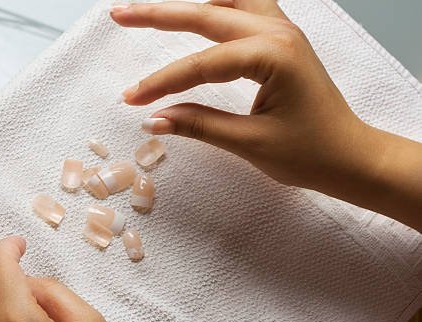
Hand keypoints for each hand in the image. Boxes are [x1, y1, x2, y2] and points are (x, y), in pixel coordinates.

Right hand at [111, 1, 421, 230]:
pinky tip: (198, 9)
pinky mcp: (281, 41)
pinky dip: (216, 7)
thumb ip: (199, 125)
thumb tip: (154, 120)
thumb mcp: (250, 143)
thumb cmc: (310, 153)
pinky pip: (244, 9)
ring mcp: (282, 32)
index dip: (162, 82)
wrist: (351, 156)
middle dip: (160, 15)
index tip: (132, 100)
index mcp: (273, 55)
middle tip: (120, 14)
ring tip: (151, 9)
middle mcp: (278, 33)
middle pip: (208, 14)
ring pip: (226, 3)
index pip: (202, 64)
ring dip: (188, 5)